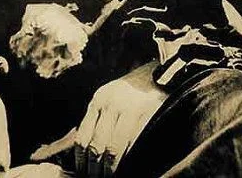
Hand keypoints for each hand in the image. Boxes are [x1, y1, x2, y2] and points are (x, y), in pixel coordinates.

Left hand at [74, 62, 167, 176]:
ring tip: (110, 177)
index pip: (83, 138)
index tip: (83, 173)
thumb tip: (86, 152)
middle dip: (95, 169)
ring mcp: (129, 109)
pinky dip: (129, 160)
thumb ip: (98, 118)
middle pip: (96, 147)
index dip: (82, 161)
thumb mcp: (110, 98)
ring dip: (110, 169)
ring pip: (113, 149)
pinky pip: (133, 144)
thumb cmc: (132, 92)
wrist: (159, 73)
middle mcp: (111, 103)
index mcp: (98, 100)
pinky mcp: (147, 115)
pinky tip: (128, 168)